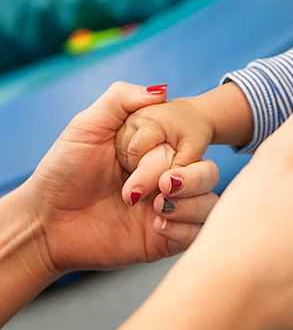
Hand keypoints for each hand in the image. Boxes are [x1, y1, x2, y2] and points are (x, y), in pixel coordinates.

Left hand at [23, 82, 218, 275]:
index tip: (140, 162)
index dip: (173, 155)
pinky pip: (196, 234)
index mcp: (156, 152)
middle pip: (209, 174)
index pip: (190, 148)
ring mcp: (167, 210)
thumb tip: (163, 89)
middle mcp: (167, 179)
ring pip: (210, 204)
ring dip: (190, 205)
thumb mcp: (87, 126)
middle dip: (191, 180)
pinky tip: (155, 226)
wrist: (44, 222)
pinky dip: (183, 228)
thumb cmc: (62, 171)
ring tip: (156, 209)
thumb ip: (121, 98)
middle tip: (162, 187)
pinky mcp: (164, 240)